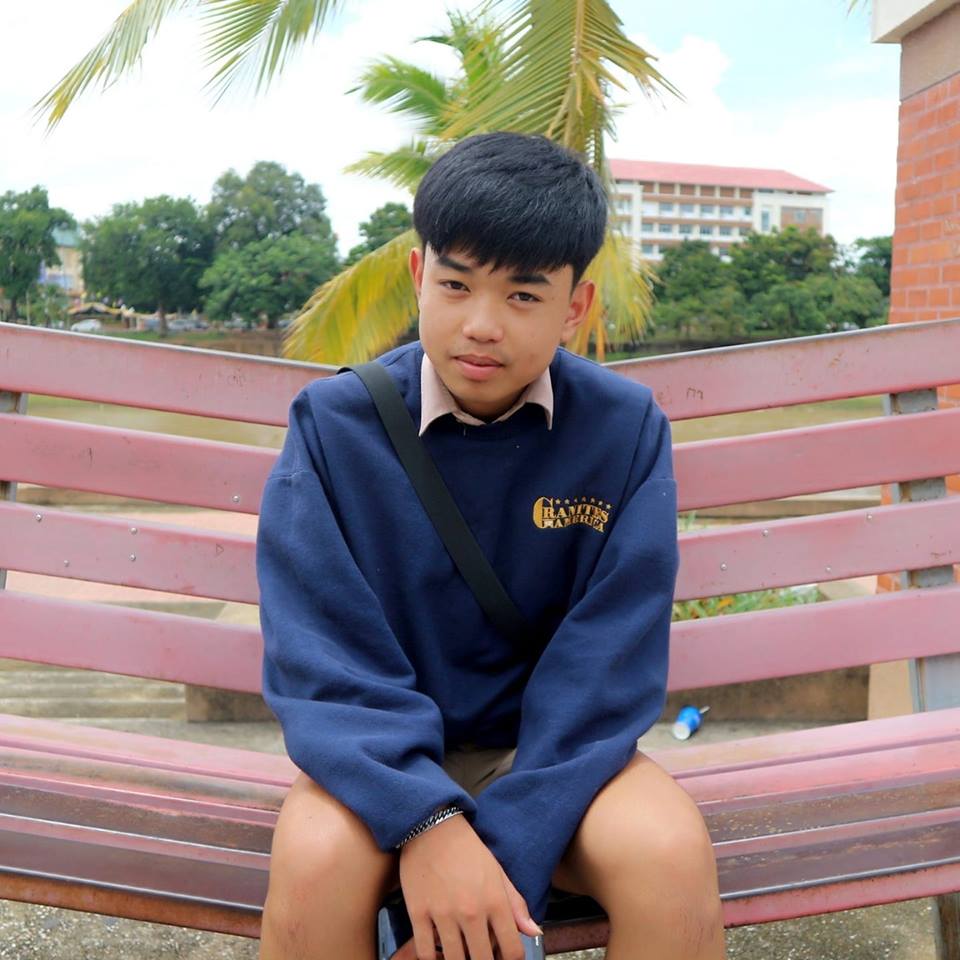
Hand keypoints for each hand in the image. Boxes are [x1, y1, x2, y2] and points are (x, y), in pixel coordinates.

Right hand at [389, 813, 541, 959]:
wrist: (432, 826)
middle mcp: (471, 912)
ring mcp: (443, 914)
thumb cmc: (466, 848)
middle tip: (482, 954)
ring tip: (461, 953)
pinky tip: (437, 954)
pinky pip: (425, 952)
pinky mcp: (418, 913)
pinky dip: (432, 959)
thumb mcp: (497, 872)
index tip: (505, 957)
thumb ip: (516, 904)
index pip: (512, 951)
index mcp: (495, 901)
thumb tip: (534, 932)